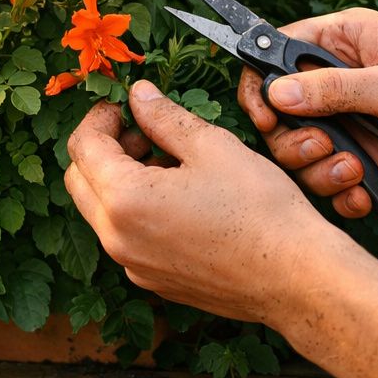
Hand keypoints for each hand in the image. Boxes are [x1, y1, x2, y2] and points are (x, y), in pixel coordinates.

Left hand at [64, 80, 355, 325]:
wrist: (297, 278)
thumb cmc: (261, 210)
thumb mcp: (211, 146)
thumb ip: (164, 117)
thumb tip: (139, 95)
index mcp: (124, 200)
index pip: (83, 147)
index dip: (99, 117)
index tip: (122, 105)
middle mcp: (117, 239)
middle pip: (80, 182)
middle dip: (101, 149)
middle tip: (141, 130)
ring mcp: (134, 266)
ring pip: (101, 212)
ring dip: (119, 180)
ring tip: (167, 160)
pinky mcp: (155, 282)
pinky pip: (126, 239)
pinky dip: (136, 210)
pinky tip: (178, 196)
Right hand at [237, 8, 377, 218]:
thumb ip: (335, 90)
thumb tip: (277, 93)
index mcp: (339, 42)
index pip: (272, 55)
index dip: (260, 88)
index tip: (266, 120)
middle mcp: (336, 80)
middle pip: (280, 115)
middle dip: (294, 142)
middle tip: (324, 151)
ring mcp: (349, 120)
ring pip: (302, 153)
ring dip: (320, 172)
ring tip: (355, 173)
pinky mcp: (365, 154)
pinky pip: (333, 179)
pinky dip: (343, 194)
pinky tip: (364, 195)